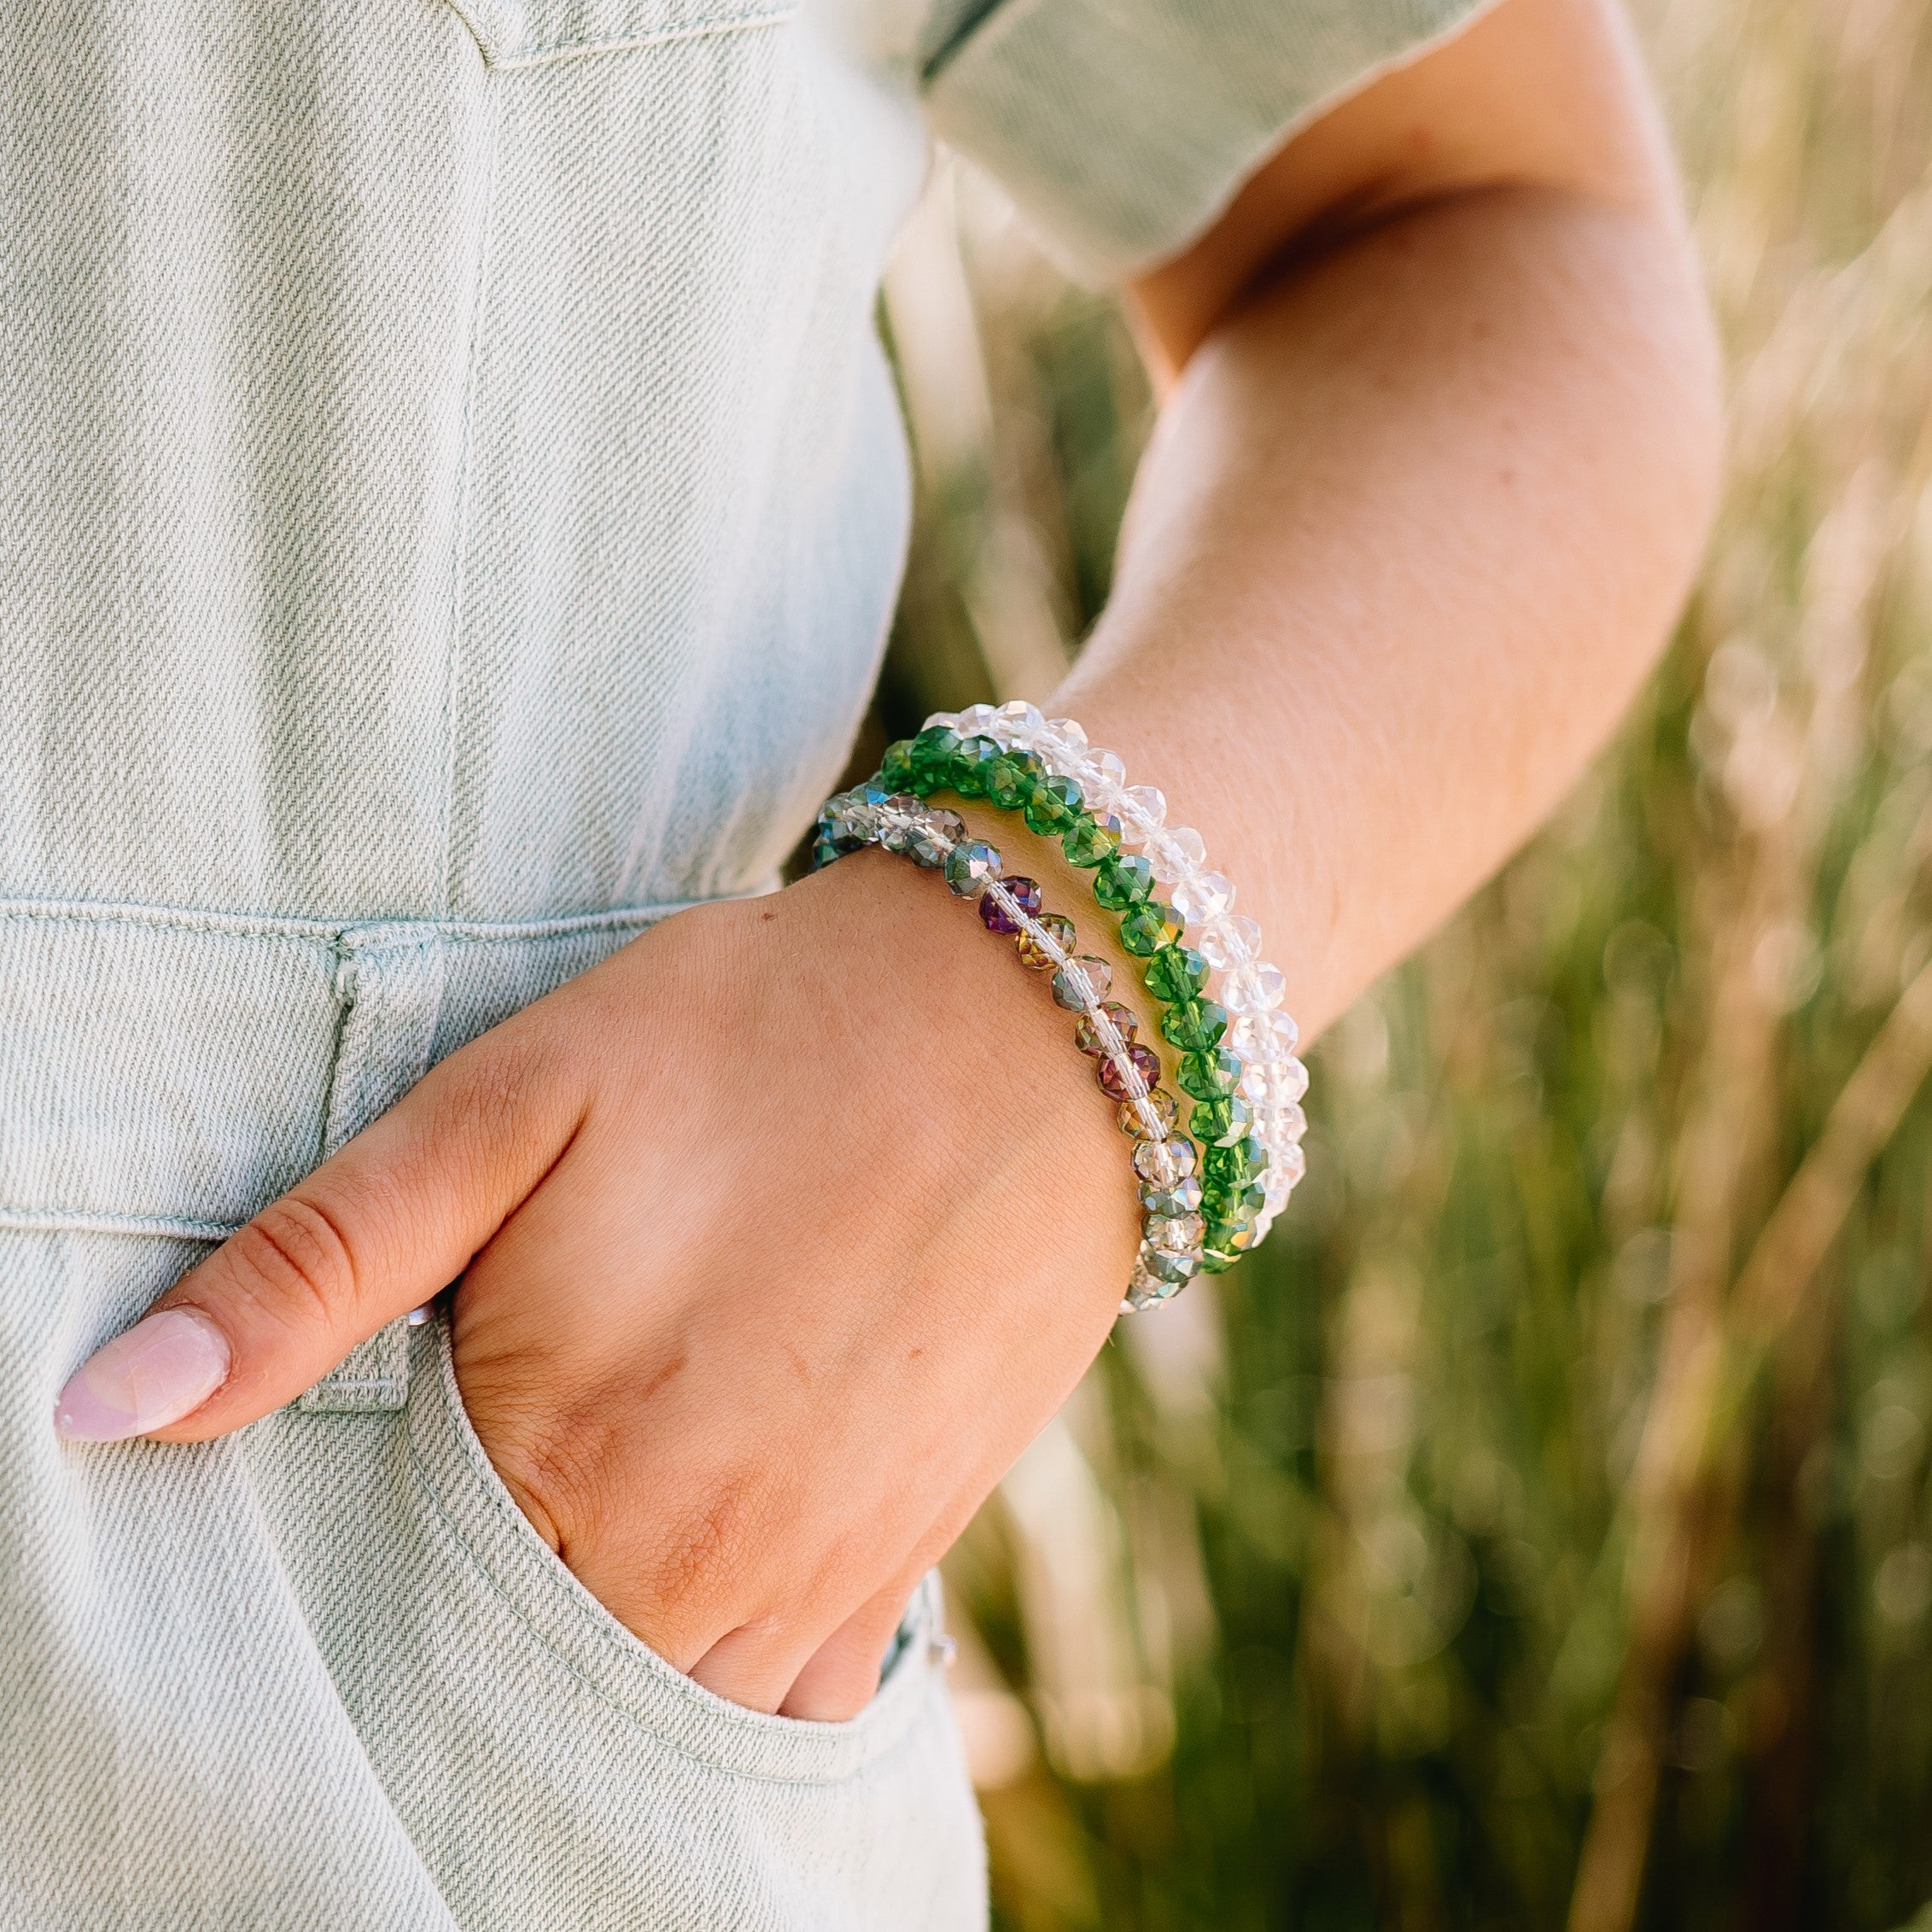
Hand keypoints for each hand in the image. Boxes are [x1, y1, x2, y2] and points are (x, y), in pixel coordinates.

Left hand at [54, 845, 1139, 1718]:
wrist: (1029, 1018)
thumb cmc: (754, 1035)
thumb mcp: (511, 1104)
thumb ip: (314, 1266)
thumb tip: (109, 1412)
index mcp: (567, 1447)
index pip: (396, 1611)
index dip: (368, 1568)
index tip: (385, 1489)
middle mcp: (697, 1554)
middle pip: (524, 1678)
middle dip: (475, 1624)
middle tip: (492, 1500)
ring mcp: (818, 1574)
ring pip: (655, 1708)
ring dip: (598, 1649)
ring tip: (592, 1532)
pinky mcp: (909, 1553)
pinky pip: (791, 1701)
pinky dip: (721, 1669)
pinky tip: (702, 1565)